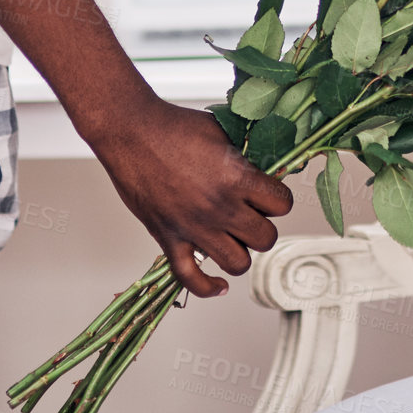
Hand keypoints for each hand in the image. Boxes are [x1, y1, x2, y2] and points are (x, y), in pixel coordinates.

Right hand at [91, 96, 293, 298]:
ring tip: (233, 237)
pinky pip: (190, 279)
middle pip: (265, 238)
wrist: (131, 131)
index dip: (278, 199)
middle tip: (250, 213)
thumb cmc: (173, 126)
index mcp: (237, 178)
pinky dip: (208, 287)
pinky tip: (219, 284)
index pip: (282, 204)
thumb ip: (244, 156)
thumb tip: (263, 169)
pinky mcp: (168, 238)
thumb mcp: (222, 132)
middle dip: (262, 226)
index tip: (267, 193)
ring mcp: (194, 227)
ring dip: (240, 252)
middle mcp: (220, 207)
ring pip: (237, 263)